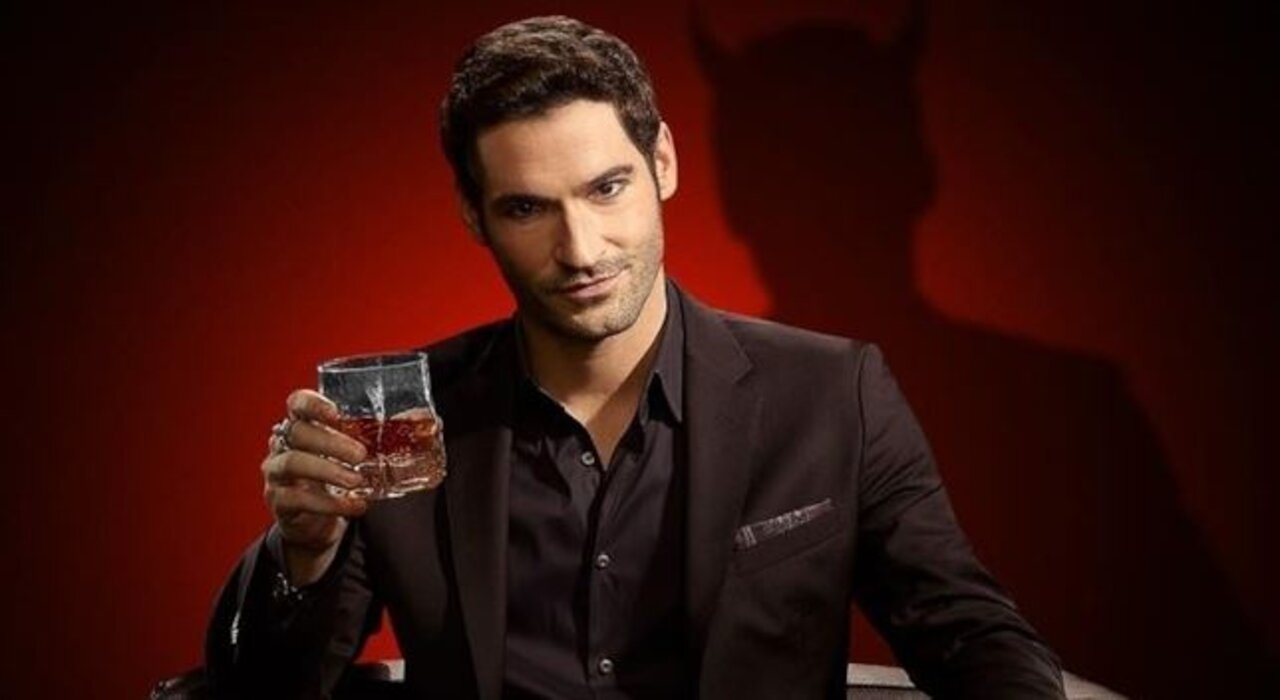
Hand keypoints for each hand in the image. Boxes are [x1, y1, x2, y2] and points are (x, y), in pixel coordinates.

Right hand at [261, 389, 367, 583]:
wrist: (315, 524)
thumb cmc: (335, 479)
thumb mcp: (351, 457)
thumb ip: (376, 441)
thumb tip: (430, 427)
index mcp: (302, 426)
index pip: (297, 404)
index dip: (313, 404)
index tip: (336, 413)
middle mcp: (282, 446)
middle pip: (298, 432)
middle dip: (330, 441)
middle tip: (360, 454)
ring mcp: (277, 474)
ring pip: (293, 463)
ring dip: (328, 470)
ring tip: (357, 480)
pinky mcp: (280, 502)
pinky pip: (299, 499)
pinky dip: (330, 503)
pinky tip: (356, 505)